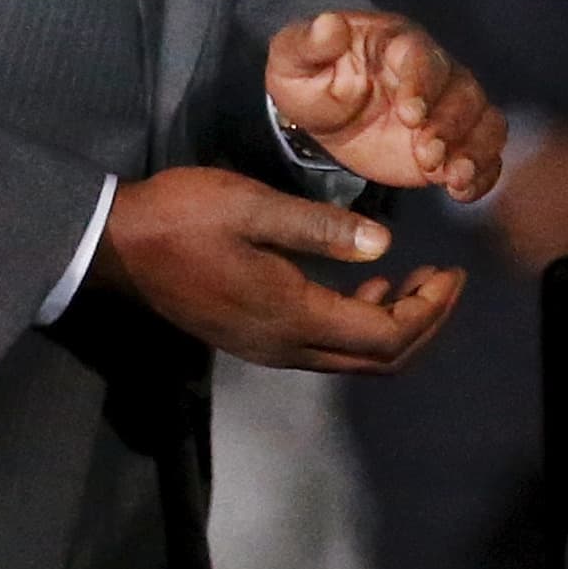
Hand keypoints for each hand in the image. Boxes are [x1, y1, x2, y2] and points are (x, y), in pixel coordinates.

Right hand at [91, 166, 464, 372]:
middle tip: (447, 279)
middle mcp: (286, 347)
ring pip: (354, 359)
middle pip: (378, 362)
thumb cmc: (181, 217)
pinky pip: (327, 348)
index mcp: (291, 316)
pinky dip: (361, 325)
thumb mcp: (252, 206)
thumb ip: (319, 228)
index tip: (452, 271)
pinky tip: (366, 284)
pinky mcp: (257, 340)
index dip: (429, 311)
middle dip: (424, 324)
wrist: (115, 247)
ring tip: (416, 278)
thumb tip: (385, 245)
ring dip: (394, 326)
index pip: (385, 337)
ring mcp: (269, 349)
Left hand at [266, 12, 505, 200]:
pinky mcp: (454, 141)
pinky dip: (483, 173)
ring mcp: (448, 108)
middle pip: (463, 91)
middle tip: (426, 156)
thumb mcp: (293, 60)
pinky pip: (486, 153)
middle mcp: (434, 72)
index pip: (422, 57)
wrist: (326, 113)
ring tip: (452, 178)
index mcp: (397, 45)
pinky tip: (461, 192)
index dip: (423, 85)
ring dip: (474, 149)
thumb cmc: (310, 80)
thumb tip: (328, 25)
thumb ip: (306, 43)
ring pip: (485, 120)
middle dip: (449, 125)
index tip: (410, 115)